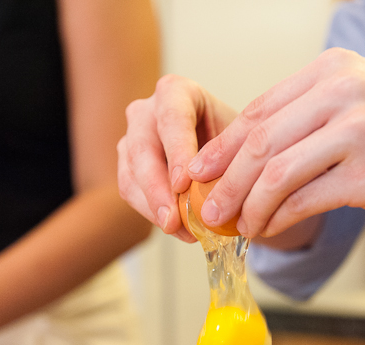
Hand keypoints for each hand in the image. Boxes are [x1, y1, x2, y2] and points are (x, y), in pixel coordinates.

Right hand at [117, 75, 238, 241]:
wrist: (224, 149)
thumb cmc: (231, 138)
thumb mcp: (238, 140)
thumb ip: (227, 158)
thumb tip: (219, 193)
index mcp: (176, 92)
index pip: (172, 118)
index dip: (177, 151)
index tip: (184, 183)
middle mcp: (147, 110)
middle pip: (142, 148)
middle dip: (157, 188)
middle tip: (173, 219)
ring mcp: (132, 138)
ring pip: (131, 174)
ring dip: (154, 207)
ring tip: (180, 231)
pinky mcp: (127, 165)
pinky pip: (130, 191)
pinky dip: (152, 213)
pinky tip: (177, 229)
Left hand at [187, 47, 364, 237]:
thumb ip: (315, 117)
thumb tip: (259, 155)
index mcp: (335, 71)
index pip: (260, 110)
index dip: (223, 147)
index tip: (201, 172)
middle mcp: (342, 92)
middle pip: (259, 141)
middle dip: (224, 181)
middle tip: (207, 208)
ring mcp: (357, 131)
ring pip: (275, 174)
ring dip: (247, 206)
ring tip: (236, 226)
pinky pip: (304, 200)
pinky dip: (278, 219)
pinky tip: (268, 230)